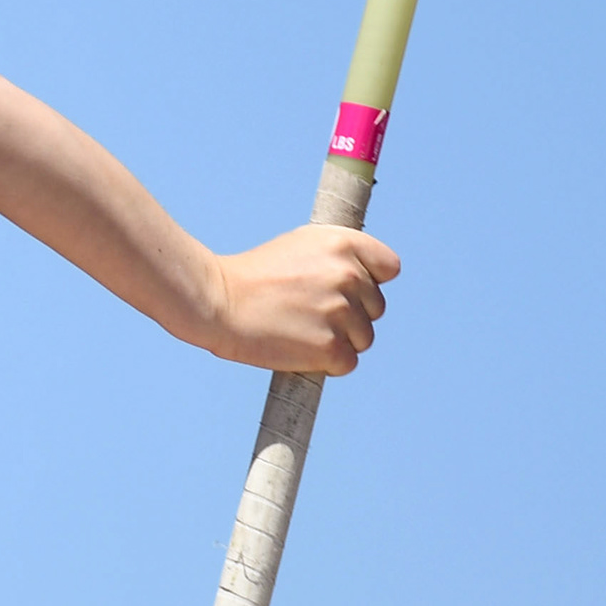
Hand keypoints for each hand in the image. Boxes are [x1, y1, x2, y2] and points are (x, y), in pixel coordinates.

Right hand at [196, 225, 397, 374]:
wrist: (216, 302)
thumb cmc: (253, 276)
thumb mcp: (300, 246)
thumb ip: (340, 257)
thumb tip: (370, 278)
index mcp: (343, 243)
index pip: (388, 267)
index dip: (368, 280)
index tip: (341, 287)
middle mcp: (349, 275)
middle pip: (376, 308)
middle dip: (349, 314)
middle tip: (306, 310)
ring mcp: (341, 312)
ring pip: (363, 338)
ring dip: (337, 339)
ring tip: (298, 328)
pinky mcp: (331, 347)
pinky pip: (347, 362)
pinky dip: (326, 362)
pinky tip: (296, 346)